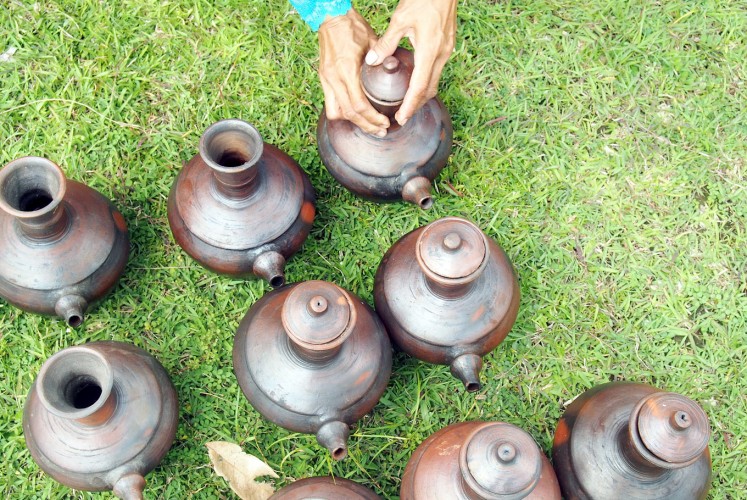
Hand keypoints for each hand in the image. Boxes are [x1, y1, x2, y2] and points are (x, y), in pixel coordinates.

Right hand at [319, 9, 389, 136]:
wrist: (331, 17)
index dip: (372, 118)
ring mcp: (326, 80)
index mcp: (346, 70)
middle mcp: (334, 78)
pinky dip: (343, 113)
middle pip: (349, 114)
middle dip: (366, 125)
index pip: (359, 105)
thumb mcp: (371, 40)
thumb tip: (393, 69)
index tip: (384, 122)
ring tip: (368, 125)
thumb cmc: (352, 27)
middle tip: (380, 130)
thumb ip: (382, 57)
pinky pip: (330, 104)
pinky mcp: (324, 79)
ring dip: (352, 122)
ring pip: (336, 112)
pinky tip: (355, 114)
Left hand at [365, 0, 456, 125]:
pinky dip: (426, 81)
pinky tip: (415, 81)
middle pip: (429, 89)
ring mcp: (446, 51)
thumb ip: (386, 43)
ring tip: (408, 103)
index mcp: (429, 50)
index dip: (410, 105)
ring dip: (422, 94)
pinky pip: (437, 70)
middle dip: (416, 105)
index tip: (401, 117)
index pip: (419, 87)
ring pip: (435, 81)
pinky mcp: (447, 46)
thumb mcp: (400, 19)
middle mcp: (441, 54)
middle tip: (403, 116)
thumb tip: (372, 61)